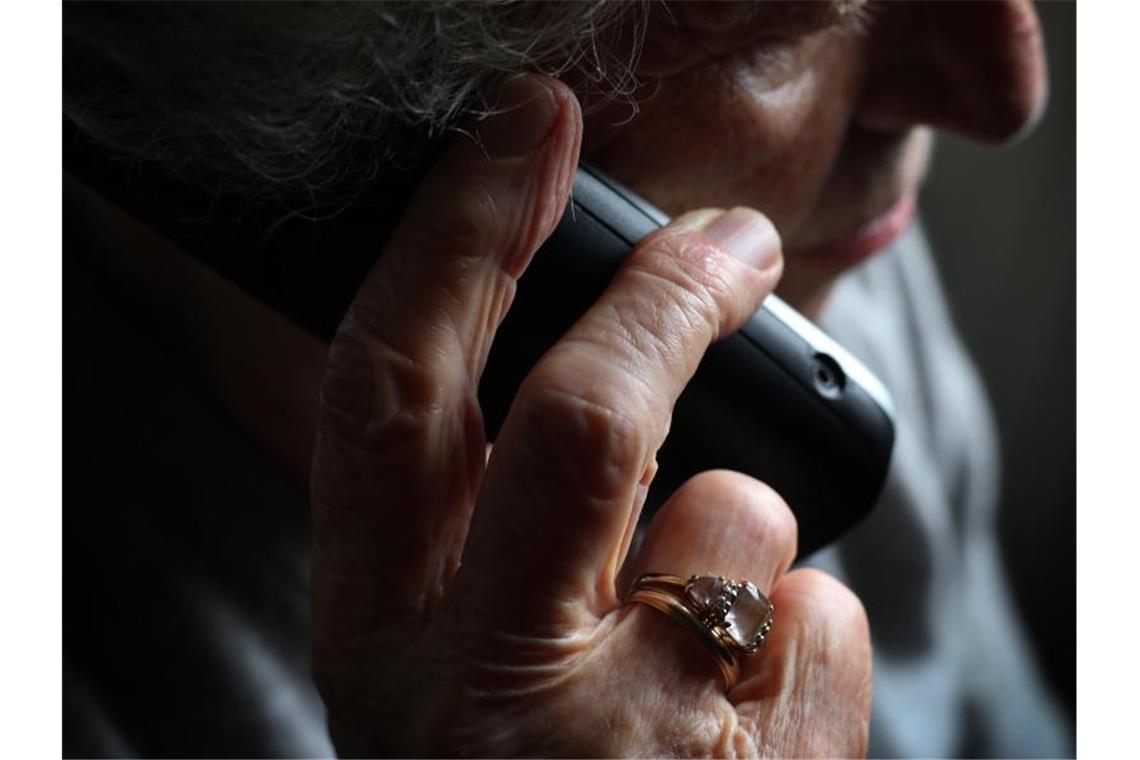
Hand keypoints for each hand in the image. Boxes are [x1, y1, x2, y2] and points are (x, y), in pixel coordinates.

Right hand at [311, 74, 870, 756]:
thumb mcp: (452, 658)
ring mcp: (618, 750)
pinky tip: (754, 720)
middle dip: (658, 294)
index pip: (390, 393)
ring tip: (704, 630)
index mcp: (379, 638)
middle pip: (573, 419)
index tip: (522, 133)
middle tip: (730, 238)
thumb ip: (485, 523)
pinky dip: (808, 632)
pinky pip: (823, 615)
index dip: (456, 238)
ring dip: (743, 532)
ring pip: (737, 517)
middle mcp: (472, 698)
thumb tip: (605, 375)